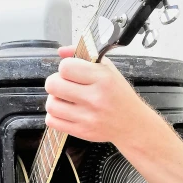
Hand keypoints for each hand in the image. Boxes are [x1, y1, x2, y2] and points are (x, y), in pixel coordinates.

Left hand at [44, 45, 162, 151]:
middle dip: (56, 82)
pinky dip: (54, 116)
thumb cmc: (119, 95)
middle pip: (53, 85)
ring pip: (50, 104)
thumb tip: (61, 51)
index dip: (65, 68)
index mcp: (102, 78)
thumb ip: (84, 56)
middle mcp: (95, 98)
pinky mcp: (81, 132)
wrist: (132, 124)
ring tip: (65, 99)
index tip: (71, 72)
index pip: (65, 67)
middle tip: (64, 85)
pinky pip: (52, 121)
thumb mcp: (108, 69)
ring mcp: (87, 117)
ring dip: (54, 100)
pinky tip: (64, 112)